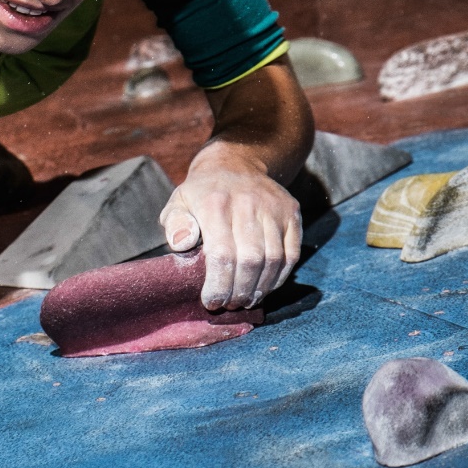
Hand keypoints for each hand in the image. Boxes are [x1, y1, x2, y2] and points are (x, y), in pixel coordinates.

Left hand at [158, 144, 300, 310]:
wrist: (236, 163)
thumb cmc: (201, 193)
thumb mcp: (178, 203)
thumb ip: (176, 224)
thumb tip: (181, 244)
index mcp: (215, 203)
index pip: (221, 255)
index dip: (218, 285)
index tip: (211, 302)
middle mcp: (248, 204)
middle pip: (250, 261)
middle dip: (239, 291)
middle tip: (230, 305)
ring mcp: (274, 208)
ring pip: (274, 260)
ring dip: (260, 288)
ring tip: (246, 300)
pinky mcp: (292, 212)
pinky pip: (292, 254)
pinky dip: (279, 276)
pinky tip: (265, 287)